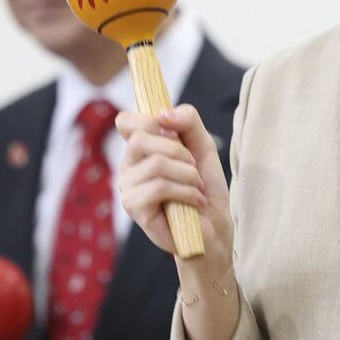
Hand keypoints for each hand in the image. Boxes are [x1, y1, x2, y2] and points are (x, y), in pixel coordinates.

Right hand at [117, 105, 233, 266]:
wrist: (214, 225)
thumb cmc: (205, 186)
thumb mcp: (203, 145)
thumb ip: (188, 121)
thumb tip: (162, 114)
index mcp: (141, 149)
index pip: (126, 121)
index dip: (149, 120)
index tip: (174, 134)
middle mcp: (129, 166)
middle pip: (139, 139)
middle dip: (178, 150)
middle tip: (193, 167)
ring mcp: (128, 188)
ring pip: (156, 163)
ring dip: (188, 174)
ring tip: (197, 187)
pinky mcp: (135, 208)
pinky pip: (159, 187)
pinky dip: (186, 191)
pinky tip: (194, 200)